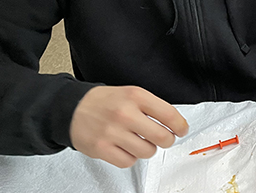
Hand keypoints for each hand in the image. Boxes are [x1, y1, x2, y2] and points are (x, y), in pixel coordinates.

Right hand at [70, 86, 188, 167]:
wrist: (73, 107)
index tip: (182, 130)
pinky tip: (126, 148)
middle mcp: (125, 113)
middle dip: (167, 140)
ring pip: (147, 152)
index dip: (180, 126)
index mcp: (135, 96)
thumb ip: (152, 106)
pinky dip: (130, 157)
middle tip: (163, 139)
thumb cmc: (106, 102)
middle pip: (162, 137)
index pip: (169, 114)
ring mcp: (112, 132)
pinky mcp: (101, 148)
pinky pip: (128, 161)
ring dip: (147, 149)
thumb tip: (175, 124)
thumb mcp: (131, 93)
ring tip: (140, 141)